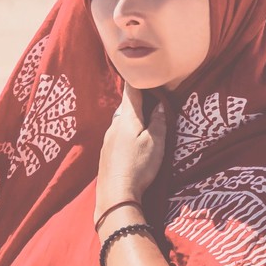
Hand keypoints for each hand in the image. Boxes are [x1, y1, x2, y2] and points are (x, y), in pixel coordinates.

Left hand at [96, 83, 167, 215]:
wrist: (116, 195)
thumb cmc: (139, 166)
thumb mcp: (156, 142)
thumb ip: (158, 122)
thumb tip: (160, 106)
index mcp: (127, 118)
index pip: (131, 90)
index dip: (137, 78)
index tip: (142, 70)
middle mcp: (113, 126)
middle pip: (126, 107)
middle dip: (138, 101)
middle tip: (152, 97)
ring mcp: (107, 140)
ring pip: (121, 122)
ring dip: (133, 119)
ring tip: (146, 121)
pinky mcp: (106, 154)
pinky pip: (118, 136)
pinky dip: (127, 133)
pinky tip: (134, 144)